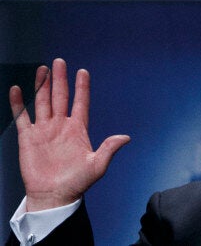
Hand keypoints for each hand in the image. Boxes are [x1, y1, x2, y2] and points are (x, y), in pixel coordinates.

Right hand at [9, 58, 129, 211]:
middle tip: (59, 62)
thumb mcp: (97, 166)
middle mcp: (61, 126)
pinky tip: (17, 89)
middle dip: (60, 79)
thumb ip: (108, 149)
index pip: (80, 103)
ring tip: (42, 69)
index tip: (83, 72)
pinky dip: (19, 103)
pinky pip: (22, 117)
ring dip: (42, 86)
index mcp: (78, 130)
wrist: (54, 196)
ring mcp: (44, 130)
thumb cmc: (77, 183)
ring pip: (42, 102)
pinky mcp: (28, 138)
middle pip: (60, 97)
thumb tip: (126, 137)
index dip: (82, 88)